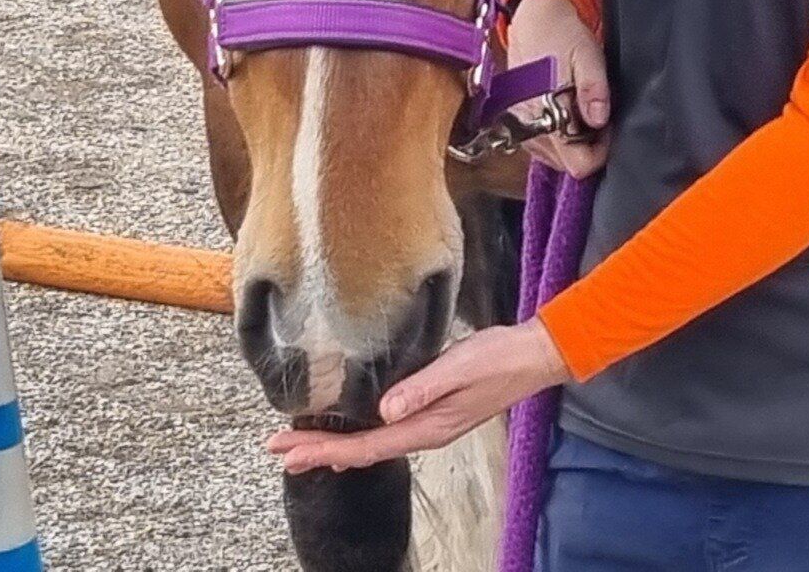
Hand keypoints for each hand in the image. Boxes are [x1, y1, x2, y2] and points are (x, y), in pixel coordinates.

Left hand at [267, 319, 566, 473]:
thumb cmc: (497, 360)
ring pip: (372, 443)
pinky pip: (385, 433)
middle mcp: (423, 433)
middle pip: (362, 451)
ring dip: (334, 446)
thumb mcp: (459, 368)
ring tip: (300, 447)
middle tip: (277, 450)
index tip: (288, 451)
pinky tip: (349, 437)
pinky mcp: (432, 411)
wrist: (532, 358)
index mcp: (426, 427)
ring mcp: (428, 425)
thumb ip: (422, 388)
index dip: (324, 450)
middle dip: (318, 451)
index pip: (366, 446)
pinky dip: (359, 437)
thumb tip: (384, 412)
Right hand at [507, 0, 609, 176]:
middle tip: (598, 113)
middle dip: (589, 146)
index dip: (600, 152)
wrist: (533, 20)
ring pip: (556, 157)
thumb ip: (593, 87)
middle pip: (567, 164)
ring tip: (583, 109)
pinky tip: (569, 112)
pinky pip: (544, 146)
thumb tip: (599, 119)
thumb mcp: (587, 54)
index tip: (609, 128)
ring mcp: (520, 127)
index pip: (577, 163)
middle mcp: (527, 126)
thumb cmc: (562, 35)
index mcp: (544, 111)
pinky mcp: (518, 123)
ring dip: (574, 142)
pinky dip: (560, 137)